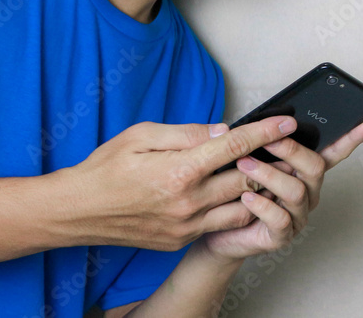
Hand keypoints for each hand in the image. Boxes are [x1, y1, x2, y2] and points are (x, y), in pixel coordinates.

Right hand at [61, 115, 302, 250]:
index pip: (234, 148)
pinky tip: (236, 192)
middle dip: (268, 163)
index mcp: (179, 171)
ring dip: (256, 190)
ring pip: (241, 207)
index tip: (286, 123)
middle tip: (280, 148)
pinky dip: (235, 207)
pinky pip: (221, 223)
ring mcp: (185, 225)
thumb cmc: (105, 168)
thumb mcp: (142, 135)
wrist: (76, 212)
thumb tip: (223, 131)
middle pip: (247, 180)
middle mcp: (187, 202)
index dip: (264, 133)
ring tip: (263, 171)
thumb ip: (188, 133)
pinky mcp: (181, 239)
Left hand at [199, 117, 362, 261]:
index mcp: (304, 171)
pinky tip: (246, 196)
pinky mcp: (282, 235)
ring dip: (269, 174)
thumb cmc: (234, 189)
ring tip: (243, 164)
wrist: (216, 230)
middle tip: (269, 138)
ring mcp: (297, 215)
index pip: (333, 152)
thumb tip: (261, 122)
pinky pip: (279, 219)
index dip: (351, 138)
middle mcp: (308, 192)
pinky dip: (262, 206)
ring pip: (296, 191)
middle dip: (293, 150)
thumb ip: (260, 143)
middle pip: (315, 167)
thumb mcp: (249, 160)